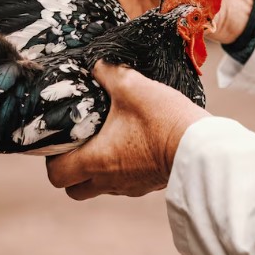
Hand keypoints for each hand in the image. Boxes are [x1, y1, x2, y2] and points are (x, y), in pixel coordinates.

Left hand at [46, 62, 209, 200]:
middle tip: (79, 144)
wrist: (203, 148)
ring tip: (106, 142)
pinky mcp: (147, 187)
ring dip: (96, 170)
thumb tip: (95, 65)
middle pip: (73, 190)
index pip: (56, 175)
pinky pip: (122, 185)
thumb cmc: (165, 119)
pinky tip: (131, 147)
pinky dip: (119, 170)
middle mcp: (109, 180)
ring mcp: (129, 187)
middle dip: (71, 170)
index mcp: (97, 160)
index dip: (52, 159)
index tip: (62, 139)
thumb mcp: (133, 87)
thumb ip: (108, 73)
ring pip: (98, 188)